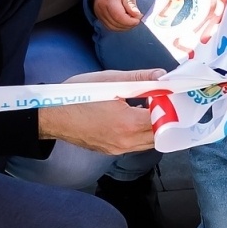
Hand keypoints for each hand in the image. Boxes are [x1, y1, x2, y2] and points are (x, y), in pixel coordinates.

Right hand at [37, 68, 160, 153]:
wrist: (52, 116)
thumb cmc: (77, 96)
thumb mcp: (109, 81)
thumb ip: (139, 79)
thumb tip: (162, 76)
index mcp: (128, 123)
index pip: (163, 119)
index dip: (172, 107)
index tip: (174, 95)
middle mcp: (126, 141)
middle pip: (160, 135)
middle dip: (168, 118)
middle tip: (168, 101)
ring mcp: (118, 149)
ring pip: (149, 142)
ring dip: (156, 127)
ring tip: (152, 107)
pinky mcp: (112, 151)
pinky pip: (136, 144)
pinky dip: (143, 132)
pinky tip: (136, 116)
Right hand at [93, 0, 142, 29]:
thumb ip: (131, 2)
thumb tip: (136, 15)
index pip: (118, 15)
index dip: (130, 21)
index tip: (138, 18)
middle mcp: (101, 8)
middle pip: (116, 23)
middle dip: (129, 24)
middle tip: (137, 18)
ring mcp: (99, 14)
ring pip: (113, 27)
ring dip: (125, 27)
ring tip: (132, 19)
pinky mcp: (100, 18)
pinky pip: (110, 27)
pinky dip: (119, 27)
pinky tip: (125, 21)